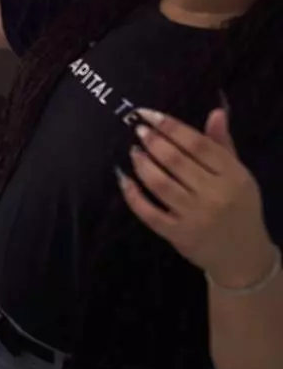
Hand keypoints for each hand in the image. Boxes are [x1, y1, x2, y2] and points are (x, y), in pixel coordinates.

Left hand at [119, 107, 277, 288]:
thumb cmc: (239, 208)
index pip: (198, 144)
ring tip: (133, 151)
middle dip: (152, 142)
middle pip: (176, 161)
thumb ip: (222, 144)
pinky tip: (124, 179)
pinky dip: (133, 195)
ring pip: (160, 184)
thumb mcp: (238, 175)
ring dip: (142, 164)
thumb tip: (216, 111)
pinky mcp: (179, 235)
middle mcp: (215, 195)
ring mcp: (196, 217)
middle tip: (138, 130)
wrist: (244, 257)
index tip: (147, 114)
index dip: (170, 126)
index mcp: (233, 176)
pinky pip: (149, 212)